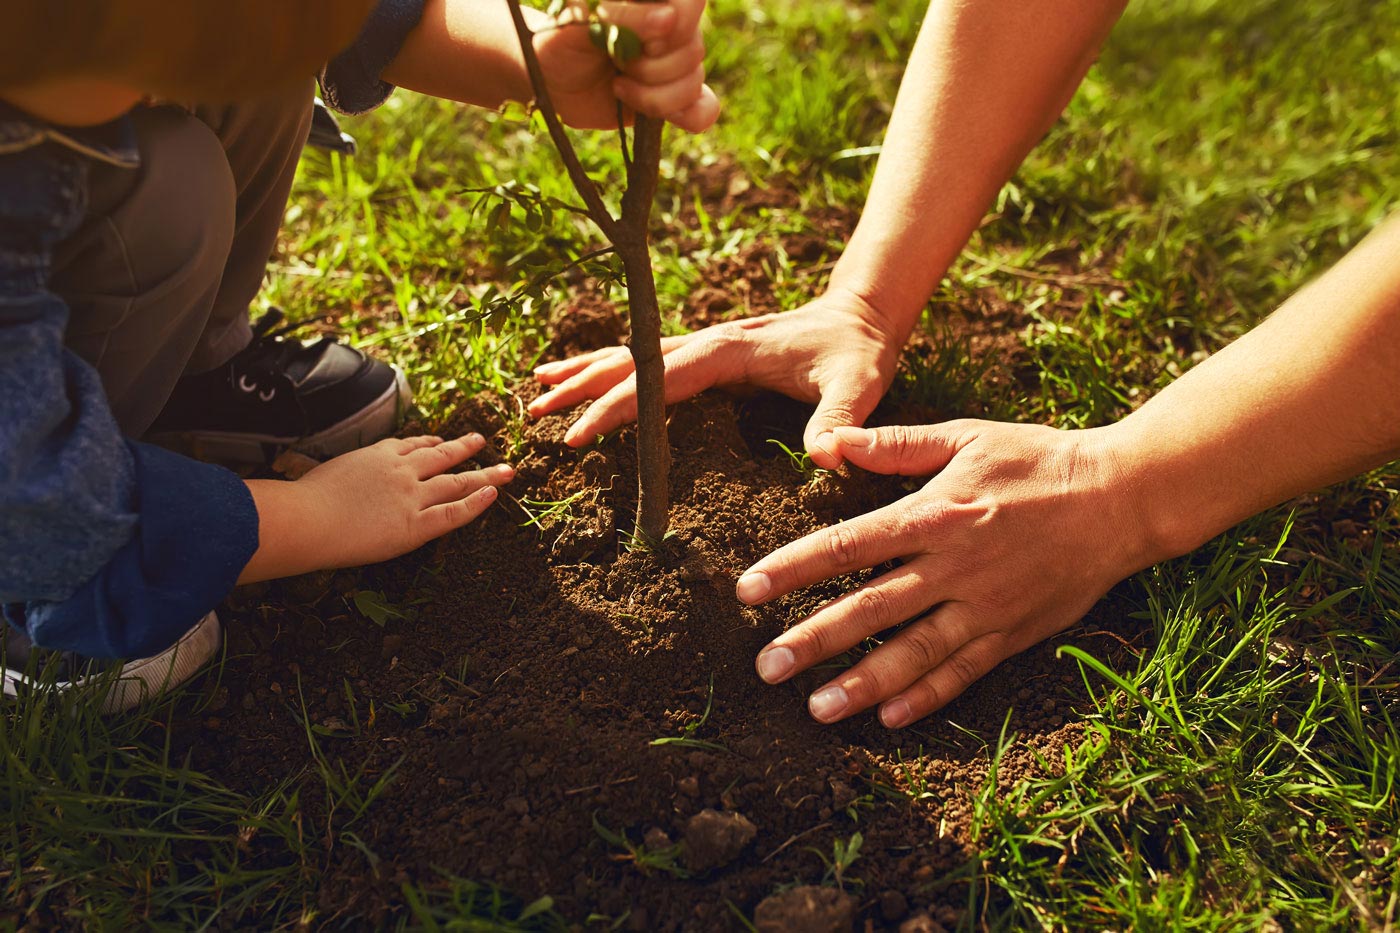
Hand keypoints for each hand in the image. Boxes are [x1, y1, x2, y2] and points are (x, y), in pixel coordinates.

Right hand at [239, 434, 513, 582]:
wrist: (307, 519)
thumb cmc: (302, 502)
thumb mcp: (321, 473)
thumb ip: (336, 475)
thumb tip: (325, 483)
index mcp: (376, 455)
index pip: (409, 445)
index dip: (429, 444)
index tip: (440, 441)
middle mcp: (400, 470)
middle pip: (441, 456)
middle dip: (464, 448)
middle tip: (481, 441)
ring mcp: (411, 496)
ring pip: (456, 481)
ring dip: (484, 474)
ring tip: (506, 470)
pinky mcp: (416, 524)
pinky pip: (454, 512)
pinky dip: (476, 503)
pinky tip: (493, 495)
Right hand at [530, 288, 904, 467]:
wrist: (862, 314)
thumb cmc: (859, 352)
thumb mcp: (858, 386)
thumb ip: (839, 421)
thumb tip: (825, 458)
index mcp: (727, 351)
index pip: (658, 380)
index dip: (616, 406)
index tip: (579, 432)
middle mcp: (706, 342)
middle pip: (629, 362)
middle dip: (581, 386)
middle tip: (535, 412)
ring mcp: (704, 344)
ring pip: (631, 355)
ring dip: (585, 372)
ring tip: (539, 388)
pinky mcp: (708, 353)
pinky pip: (647, 359)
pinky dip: (610, 367)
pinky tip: (585, 374)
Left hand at [536, 0, 719, 131]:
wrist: (552, 83)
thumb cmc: (560, 42)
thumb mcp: (579, 23)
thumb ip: (621, 17)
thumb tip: (669, 20)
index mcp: (654, 0)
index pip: (691, 4)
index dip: (671, 29)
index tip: (637, 42)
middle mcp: (672, 27)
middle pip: (693, 49)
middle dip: (649, 67)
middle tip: (614, 61)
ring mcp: (676, 63)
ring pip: (693, 82)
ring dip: (651, 95)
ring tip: (617, 85)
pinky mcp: (676, 97)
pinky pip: (705, 109)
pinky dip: (688, 116)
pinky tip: (656, 112)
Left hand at [739, 421, 1159, 726]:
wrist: (1122, 496)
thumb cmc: (1037, 459)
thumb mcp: (965, 438)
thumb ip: (895, 446)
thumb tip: (830, 442)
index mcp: (935, 514)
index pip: (847, 544)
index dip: (793, 568)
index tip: (748, 590)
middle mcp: (954, 565)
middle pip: (870, 608)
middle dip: (813, 640)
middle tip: (766, 667)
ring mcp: (986, 605)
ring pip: (914, 653)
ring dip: (863, 684)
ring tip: (816, 709)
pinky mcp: (1015, 632)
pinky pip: (964, 672)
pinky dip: (927, 697)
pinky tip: (889, 719)